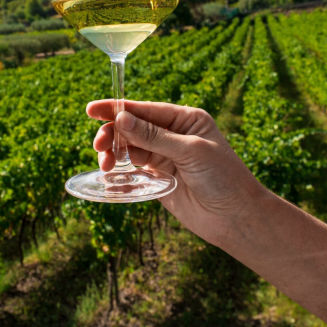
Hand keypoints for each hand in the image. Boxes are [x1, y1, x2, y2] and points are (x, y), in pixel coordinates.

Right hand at [87, 100, 264, 246]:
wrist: (236, 218)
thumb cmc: (223, 178)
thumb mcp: (190, 151)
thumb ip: (154, 136)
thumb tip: (121, 118)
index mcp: (185, 119)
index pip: (144, 109)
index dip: (117, 108)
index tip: (91, 109)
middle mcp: (172, 135)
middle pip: (132, 128)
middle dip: (112, 134)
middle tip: (98, 146)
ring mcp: (164, 157)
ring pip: (129, 148)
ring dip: (113, 153)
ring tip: (104, 164)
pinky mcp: (158, 179)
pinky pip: (132, 171)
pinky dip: (119, 172)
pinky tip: (110, 177)